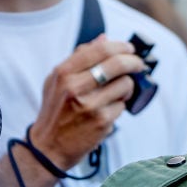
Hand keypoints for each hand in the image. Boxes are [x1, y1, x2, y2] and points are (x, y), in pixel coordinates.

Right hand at [25, 34, 146, 170]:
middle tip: (138, 64)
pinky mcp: (102, 121)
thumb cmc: (55, 111)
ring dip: (127, 87)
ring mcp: (90, 105)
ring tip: (118, 92)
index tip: (129, 49)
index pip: (100, 49)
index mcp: (64, 73)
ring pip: (125, 84)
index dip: (121, 46)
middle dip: (134, 62)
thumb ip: (79, 57)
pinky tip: (108, 110)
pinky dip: (120, 106)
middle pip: (118, 64)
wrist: (47, 148)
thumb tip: (104, 38)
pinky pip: (123, 105)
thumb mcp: (57, 81)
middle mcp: (75, 87)